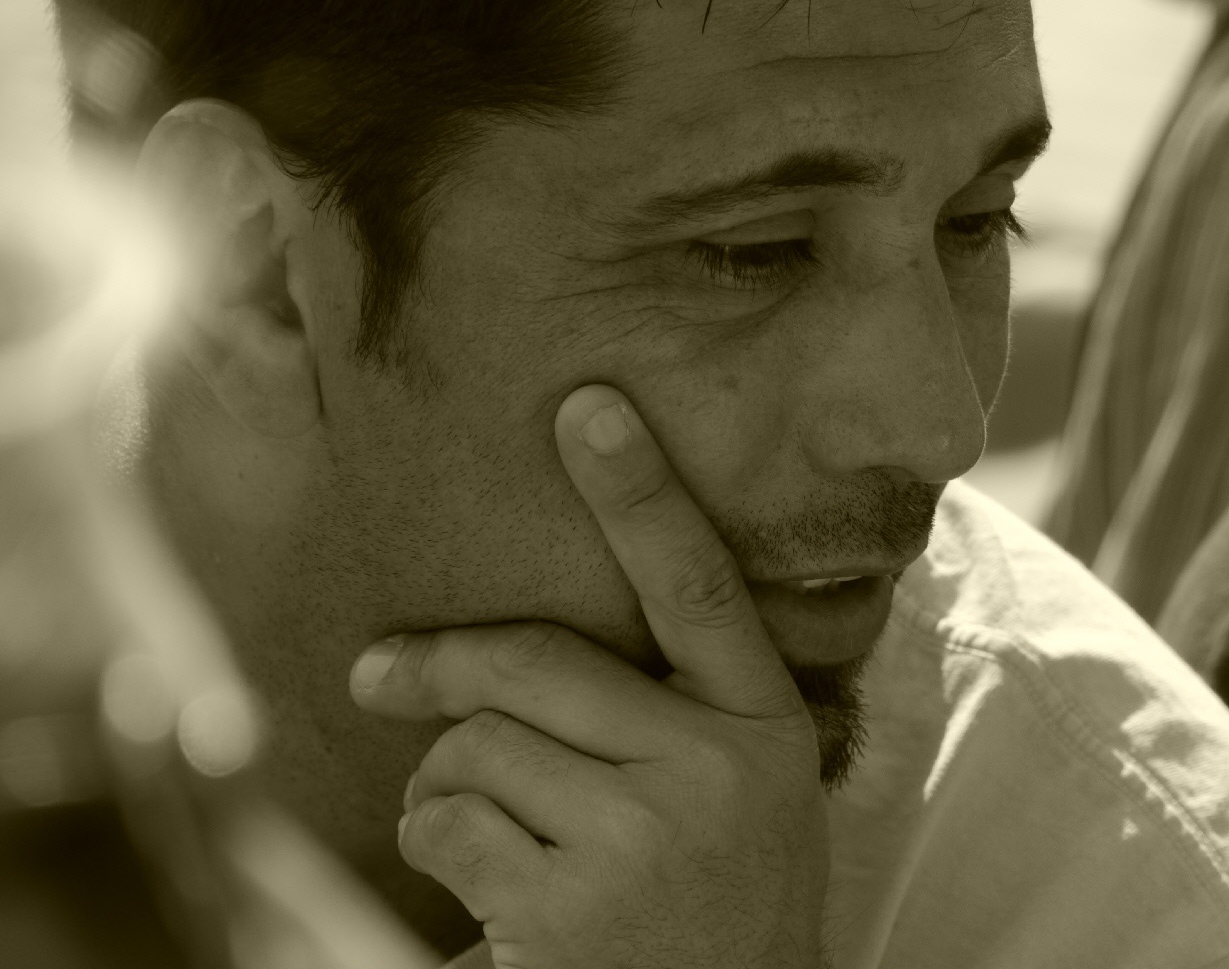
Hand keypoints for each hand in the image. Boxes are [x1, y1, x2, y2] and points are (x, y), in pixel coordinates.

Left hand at [349, 384, 826, 968]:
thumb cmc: (720, 895)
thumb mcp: (743, 789)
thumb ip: (679, 708)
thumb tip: (518, 647)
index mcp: (766, 728)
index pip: (700, 589)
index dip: (643, 493)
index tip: (588, 406)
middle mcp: (715, 771)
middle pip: (535, 665)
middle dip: (438, 667)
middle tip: (378, 674)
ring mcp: (645, 840)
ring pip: (477, 747)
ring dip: (444, 784)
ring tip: (482, 832)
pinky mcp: (570, 906)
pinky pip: (451, 824)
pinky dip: (439, 842)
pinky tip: (484, 885)